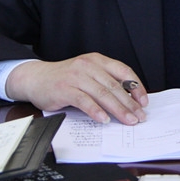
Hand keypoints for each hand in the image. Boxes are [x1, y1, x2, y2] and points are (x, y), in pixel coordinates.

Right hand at [5, 52, 148, 124]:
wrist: (35, 78)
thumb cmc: (64, 79)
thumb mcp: (87, 74)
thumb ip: (104, 81)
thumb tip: (128, 98)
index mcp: (97, 60)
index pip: (123, 71)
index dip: (136, 86)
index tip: (144, 101)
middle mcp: (88, 66)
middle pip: (114, 86)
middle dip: (129, 103)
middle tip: (139, 116)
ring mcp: (76, 77)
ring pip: (102, 94)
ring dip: (117, 109)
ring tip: (127, 120)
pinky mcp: (65, 89)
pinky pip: (84, 101)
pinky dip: (96, 111)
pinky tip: (104, 119)